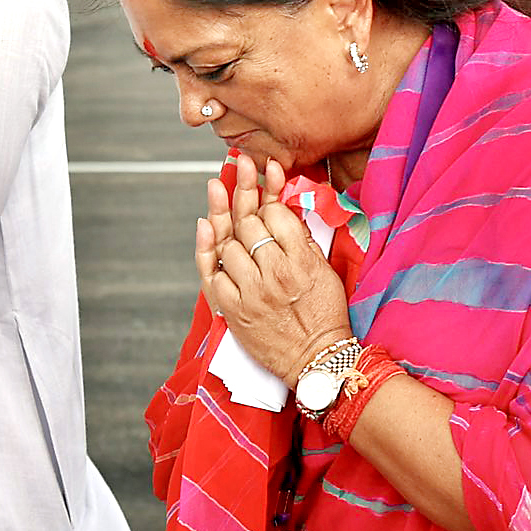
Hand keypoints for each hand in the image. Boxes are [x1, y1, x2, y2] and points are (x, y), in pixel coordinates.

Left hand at [195, 153, 350, 381]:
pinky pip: (212, 273)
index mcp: (302, 262)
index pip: (276, 216)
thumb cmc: (324, 314)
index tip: (265, 188)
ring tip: (222, 198)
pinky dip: (207, 250)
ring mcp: (251, 293)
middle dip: (243, 196)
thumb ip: (304, 240)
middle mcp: (275, 274)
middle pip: (248, 225)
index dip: (268, 198)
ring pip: (228, 245)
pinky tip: (205, 226)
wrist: (316, 360)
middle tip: (237, 170)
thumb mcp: (325, 272)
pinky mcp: (233, 311)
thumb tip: (283, 208)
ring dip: (225, 223)